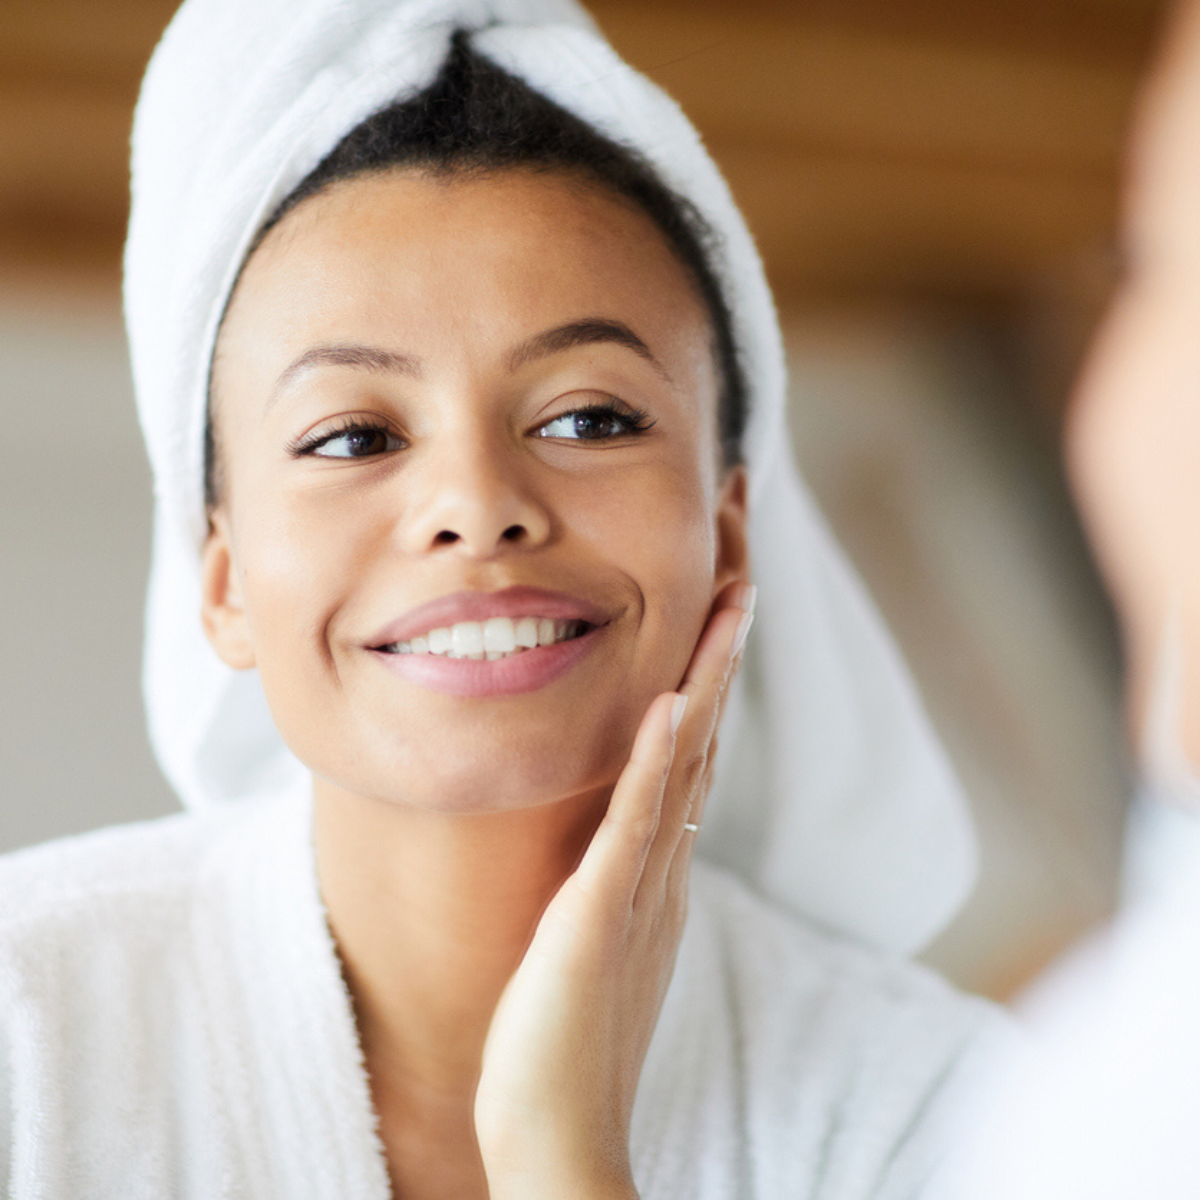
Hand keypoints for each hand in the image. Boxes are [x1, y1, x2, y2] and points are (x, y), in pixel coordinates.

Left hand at [473, 583, 755, 1199]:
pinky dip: (654, 761)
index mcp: (658, 872)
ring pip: (683, 766)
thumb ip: (616, 882)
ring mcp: (640, 890)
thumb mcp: (599, 939)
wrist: (561, 1137)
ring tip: (729, 605)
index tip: (717, 613)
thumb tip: (623, 835)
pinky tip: (670, 703)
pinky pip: (632, 825)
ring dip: (708, 682)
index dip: (709, 681)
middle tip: (743, 576)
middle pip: (705, 742)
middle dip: (724, 657)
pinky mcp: (601, 916)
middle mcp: (664, 870)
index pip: (692, 757)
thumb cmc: (565, 1041)